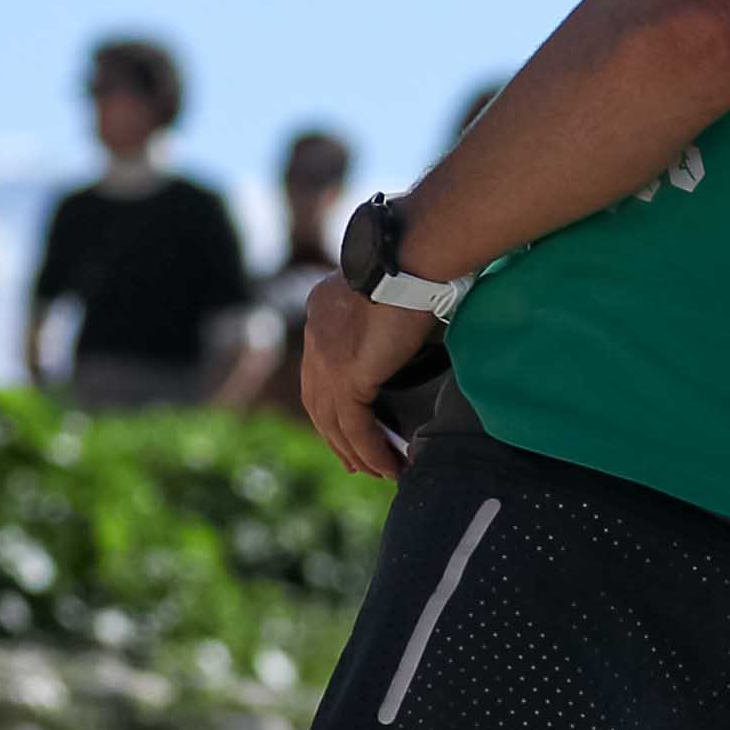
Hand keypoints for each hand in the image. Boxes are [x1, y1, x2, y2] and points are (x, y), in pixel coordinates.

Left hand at [293, 274, 430, 479]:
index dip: (331, 403)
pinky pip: (355, 427)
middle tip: (356, 462)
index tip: (348, 426)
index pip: (319, 370)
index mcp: (322, 313)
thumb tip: (402, 319)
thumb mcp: (389, 287)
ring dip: (356, 453)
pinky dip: (371, 451)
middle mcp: (315, 337)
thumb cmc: (414, 262)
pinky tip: (389, 466)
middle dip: (336, 437)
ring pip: (333, 422)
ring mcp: (326, 359)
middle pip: (318, 402)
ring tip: (379, 472)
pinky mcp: (346, 376)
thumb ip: (383, 308)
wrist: (410, 257)